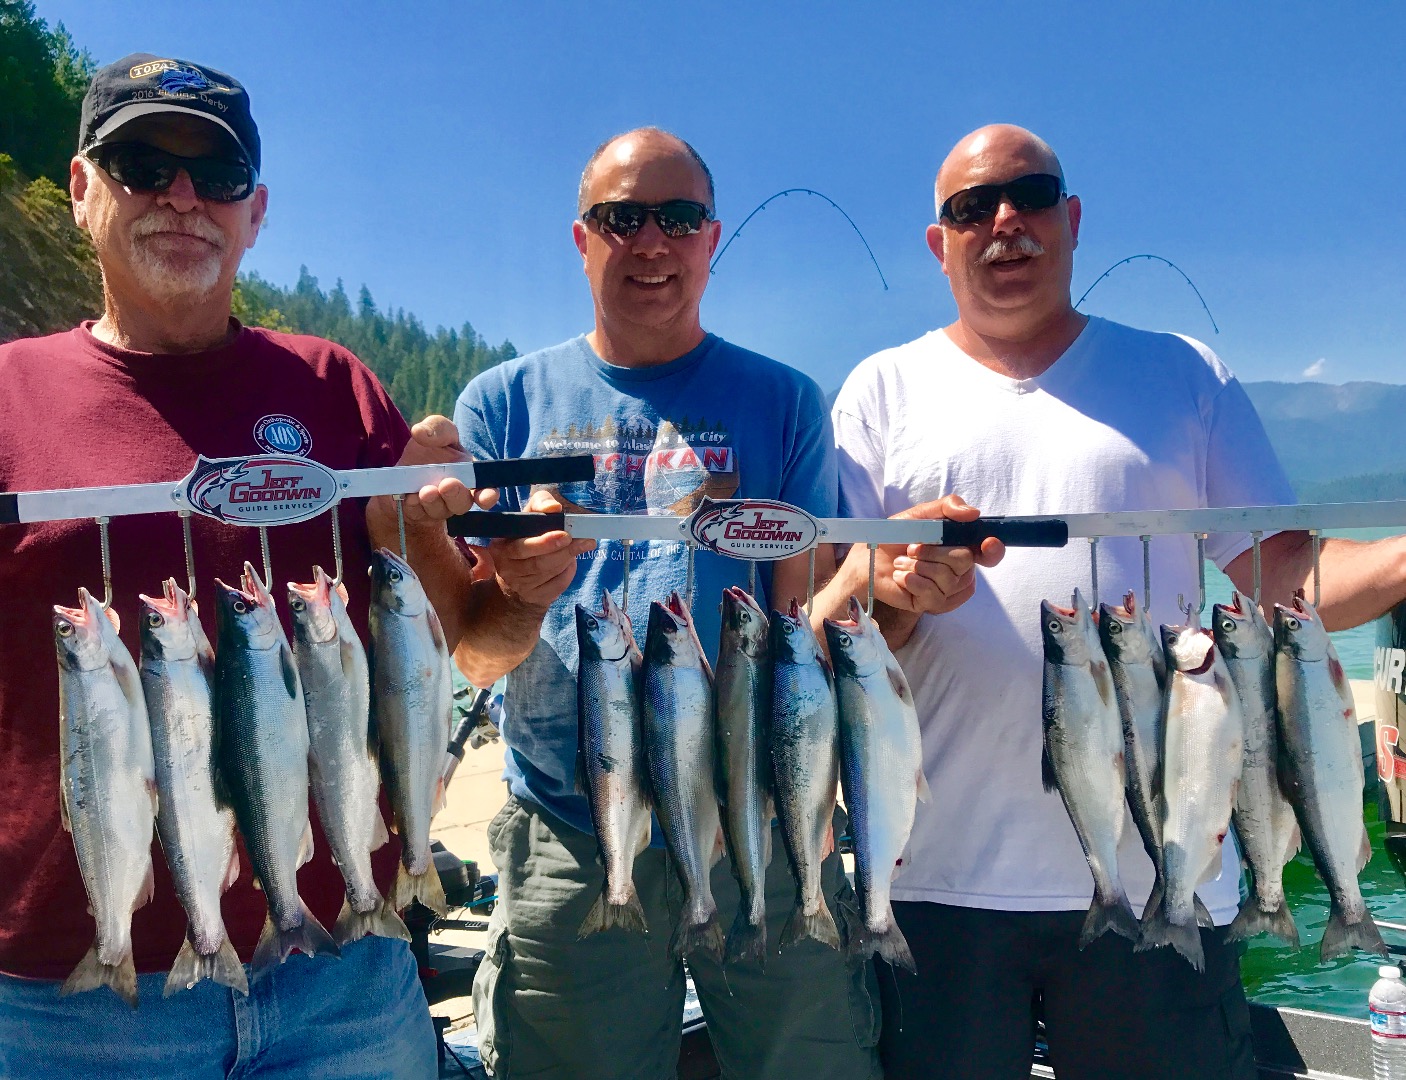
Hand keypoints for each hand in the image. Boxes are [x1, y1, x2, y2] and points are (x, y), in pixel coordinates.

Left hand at [367, 416, 496, 533]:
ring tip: (425, 491)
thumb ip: (437, 428)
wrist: (400, 471)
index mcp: (469, 475)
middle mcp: (457, 495)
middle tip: (447, 485)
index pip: (486, 490)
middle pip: (463, 503)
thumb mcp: (435, 431)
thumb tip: (421, 432)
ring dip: (434, 502)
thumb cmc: (427, 450)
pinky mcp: (419, 514)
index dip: (488, 496)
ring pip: (441, 511)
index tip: (485, 497)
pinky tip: (409, 498)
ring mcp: (438, 507)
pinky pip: (418, 514)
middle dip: (456, 495)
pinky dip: (414, 506)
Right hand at [490, 487, 595, 611]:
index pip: (520, 546)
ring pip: (550, 572)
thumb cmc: (524, 540)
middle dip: (562, 551)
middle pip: (538, 563)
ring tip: (584, 544)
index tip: (565, 535)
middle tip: (584, 541)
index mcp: (501, 547)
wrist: (515, 580)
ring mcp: (521, 586)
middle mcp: (507, 569)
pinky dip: (568, 572)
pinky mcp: (536, 597)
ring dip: (569, 558)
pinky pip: (557, 585)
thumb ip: (539, 505)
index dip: (543, 542)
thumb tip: (554, 507)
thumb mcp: (526, 518)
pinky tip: (572, 561)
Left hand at [854, 495, 1004, 615]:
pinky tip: (902, 577)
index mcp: (961, 546)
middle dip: (935, 552)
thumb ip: (947, 507)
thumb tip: (973, 513)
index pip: (991, 553)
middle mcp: (959, 569)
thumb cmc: (895, 537)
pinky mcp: (931, 604)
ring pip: (949, 579)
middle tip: (912, 548)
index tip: (986, 543)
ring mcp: (947, 589)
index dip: (993, 550)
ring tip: (902, 562)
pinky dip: (913, 581)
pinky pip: (934, 595)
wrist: (868, 558)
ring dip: (919, 566)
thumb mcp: (921, 515)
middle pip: (966, 561)